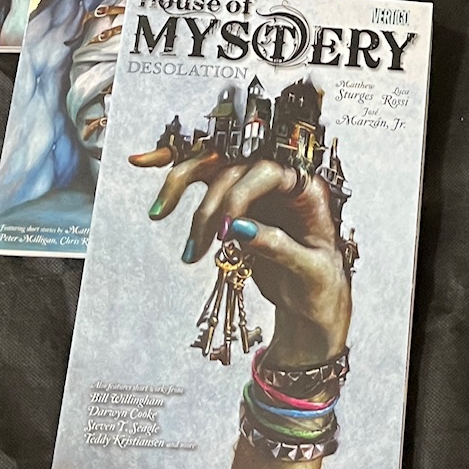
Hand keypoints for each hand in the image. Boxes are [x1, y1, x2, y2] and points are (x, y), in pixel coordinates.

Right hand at [132, 146, 351, 367]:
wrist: (311, 305)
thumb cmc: (321, 286)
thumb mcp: (311, 272)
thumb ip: (278, 247)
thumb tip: (237, 228)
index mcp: (308, 190)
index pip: (269, 172)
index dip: (241, 195)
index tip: (223, 231)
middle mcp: (282, 181)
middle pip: (235, 168)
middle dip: (208, 205)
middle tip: (199, 245)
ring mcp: (256, 189)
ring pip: (212, 170)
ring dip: (181, 188)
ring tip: (161, 218)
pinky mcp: (234, 202)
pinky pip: (202, 183)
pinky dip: (176, 179)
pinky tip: (146, 164)